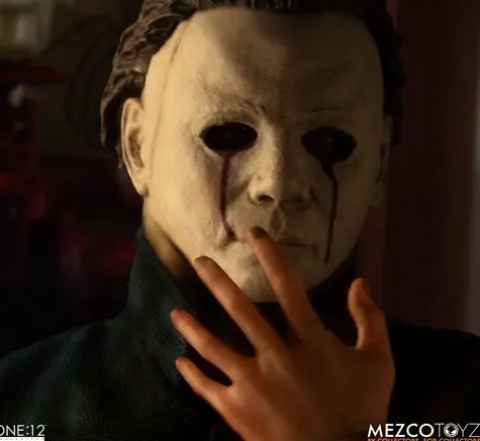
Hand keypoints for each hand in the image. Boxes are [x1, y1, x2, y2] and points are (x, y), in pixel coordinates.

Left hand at [170, 227, 394, 440]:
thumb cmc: (361, 410)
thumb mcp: (377, 362)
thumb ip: (369, 319)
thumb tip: (359, 281)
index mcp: (309, 340)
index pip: (287, 287)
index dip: (270, 256)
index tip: (254, 234)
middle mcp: (276, 356)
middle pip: (240, 310)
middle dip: (218, 282)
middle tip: (200, 261)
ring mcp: (253, 385)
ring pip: (214, 348)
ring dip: (192, 327)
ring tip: (174, 312)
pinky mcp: (239, 412)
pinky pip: (208, 388)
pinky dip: (192, 374)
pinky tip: (180, 361)